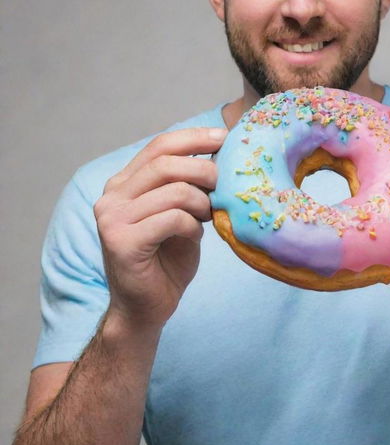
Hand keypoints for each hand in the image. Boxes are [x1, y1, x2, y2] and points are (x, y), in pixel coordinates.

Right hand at [93, 127, 225, 328]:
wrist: (146, 307)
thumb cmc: (167, 258)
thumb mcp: (179, 212)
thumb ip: (186, 184)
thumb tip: (218, 152)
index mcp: (123, 183)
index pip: (159, 146)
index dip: (193, 138)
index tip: (223, 137)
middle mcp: (111, 196)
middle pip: (166, 163)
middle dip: (204, 170)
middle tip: (222, 185)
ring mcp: (112, 219)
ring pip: (174, 190)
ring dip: (202, 203)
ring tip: (207, 216)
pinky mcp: (121, 242)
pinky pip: (173, 218)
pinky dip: (193, 226)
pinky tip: (194, 237)